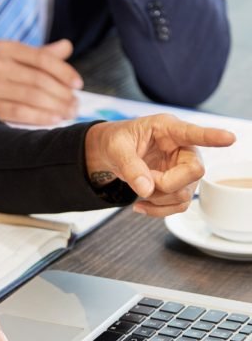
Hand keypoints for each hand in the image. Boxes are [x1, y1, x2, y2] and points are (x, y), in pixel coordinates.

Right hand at [0, 40, 81, 125]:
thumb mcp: (9, 57)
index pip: (42, 59)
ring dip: (56, 107)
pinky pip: (20, 113)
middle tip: (76, 104)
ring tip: (69, 113)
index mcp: (3, 48)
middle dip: (62, 94)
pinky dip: (40, 117)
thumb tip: (66, 46)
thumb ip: (38, 54)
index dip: (64, 72)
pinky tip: (54, 120)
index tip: (78, 84)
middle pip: (39, 80)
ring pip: (32, 97)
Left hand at [84, 115, 235, 217]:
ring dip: (159, 199)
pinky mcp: (179, 186)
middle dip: (166, 184)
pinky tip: (140, 205)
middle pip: (194, 171)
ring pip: (185, 194)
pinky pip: (178, 206)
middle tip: (143, 180)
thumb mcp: (116, 149)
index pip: (193, 133)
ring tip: (139, 188)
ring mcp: (183, 169)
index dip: (212, 136)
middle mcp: (183, 149)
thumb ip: (130, 166)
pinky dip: (157, 210)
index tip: (229, 137)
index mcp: (168, 129)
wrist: (112, 153)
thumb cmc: (117, 142)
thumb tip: (146, 190)